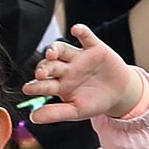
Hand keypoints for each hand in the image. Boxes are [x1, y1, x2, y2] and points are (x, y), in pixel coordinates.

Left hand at [22, 23, 145, 122]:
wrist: (120, 94)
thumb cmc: (95, 102)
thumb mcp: (77, 111)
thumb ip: (56, 113)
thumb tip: (33, 118)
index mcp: (58, 84)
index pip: (43, 84)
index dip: (35, 86)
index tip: (27, 89)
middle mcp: (65, 69)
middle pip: (50, 64)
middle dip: (45, 68)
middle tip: (41, 74)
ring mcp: (79, 58)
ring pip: (62, 49)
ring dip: (55, 49)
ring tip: (52, 52)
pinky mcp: (95, 48)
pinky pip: (86, 37)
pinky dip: (82, 31)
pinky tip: (76, 30)